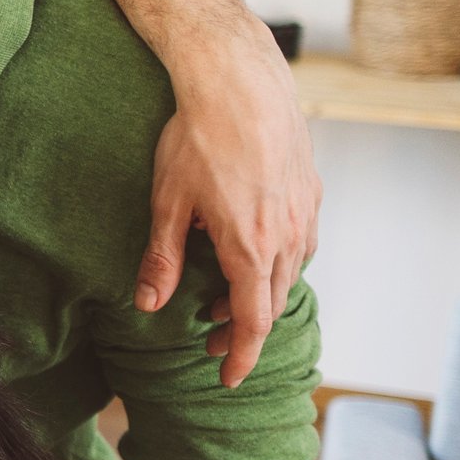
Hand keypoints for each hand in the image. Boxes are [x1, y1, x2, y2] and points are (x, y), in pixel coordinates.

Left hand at [137, 23, 317, 388]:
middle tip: (209, 340)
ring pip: (290, 273)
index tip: (227, 378)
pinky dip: (277, 262)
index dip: (240, 354)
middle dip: (242, 329)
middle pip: (273, 303)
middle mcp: (289, 236)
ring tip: (221, 298)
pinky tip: (252, 253)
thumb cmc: (198, 138)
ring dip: (259, 294)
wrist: (242, 81)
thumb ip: (162, 259)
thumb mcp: (167, 203)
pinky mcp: (310, 190)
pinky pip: (301, 242)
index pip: (253, 321)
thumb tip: (149, 305)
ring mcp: (306, 212)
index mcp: (252, 248)